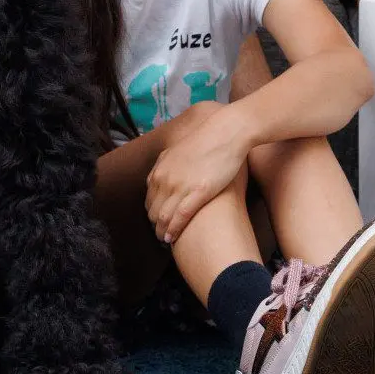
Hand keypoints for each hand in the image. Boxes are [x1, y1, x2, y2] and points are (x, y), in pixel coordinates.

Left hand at [144, 101, 250, 244]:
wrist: (226, 133)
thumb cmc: (206, 142)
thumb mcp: (177, 151)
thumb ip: (167, 165)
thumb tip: (161, 176)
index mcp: (159, 170)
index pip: (148, 199)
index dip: (152, 214)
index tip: (156, 222)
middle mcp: (165, 179)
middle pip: (153, 211)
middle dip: (155, 225)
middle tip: (161, 235)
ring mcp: (180, 186)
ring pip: (163, 217)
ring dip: (162, 232)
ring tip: (165, 240)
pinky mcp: (198, 192)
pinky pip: (180, 217)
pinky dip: (174, 230)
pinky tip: (172, 239)